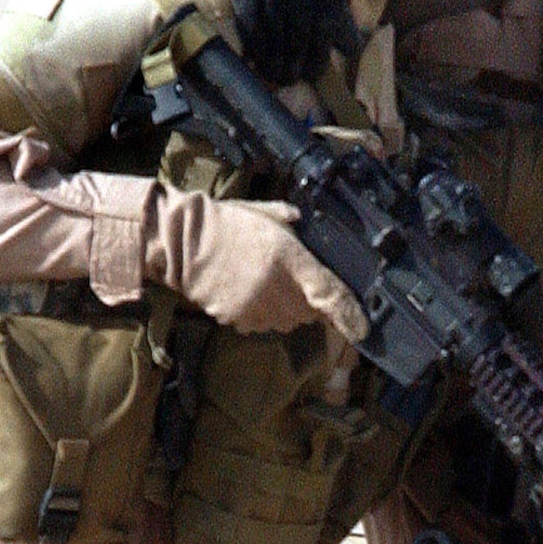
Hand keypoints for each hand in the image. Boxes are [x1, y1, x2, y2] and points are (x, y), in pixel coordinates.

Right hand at [151, 188, 368, 344]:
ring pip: (287, 321)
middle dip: (308, 302)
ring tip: (262, 282)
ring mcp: (257, 306)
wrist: (181, 240)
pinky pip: (261, 324)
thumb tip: (303, 219)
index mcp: (290, 258)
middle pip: (310, 312)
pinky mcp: (238, 318)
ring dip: (284, 309)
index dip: (350, 316)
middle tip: (290, 281)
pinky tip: (245, 291)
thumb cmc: (224, 223)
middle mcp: (277, 287)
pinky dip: (260, 313)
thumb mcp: (264, 213)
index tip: (361, 330)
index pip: (331, 294)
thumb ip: (290, 220)